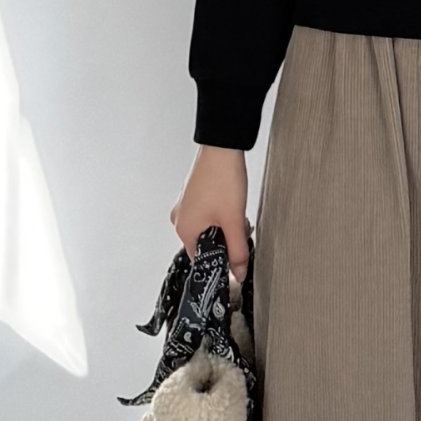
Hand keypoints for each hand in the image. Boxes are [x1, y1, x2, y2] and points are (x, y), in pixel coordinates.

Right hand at [170, 144, 250, 280]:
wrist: (222, 146)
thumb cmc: (223, 180)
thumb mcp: (234, 221)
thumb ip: (238, 251)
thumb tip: (239, 273)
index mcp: (184, 230)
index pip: (201, 259)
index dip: (221, 260)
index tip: (235, 256)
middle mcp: (180, 218)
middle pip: (206, 243)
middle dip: (225, 240)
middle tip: (239, 229)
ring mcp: (186, 205)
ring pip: (208, 227)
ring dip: (225, 225)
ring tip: (237, 212)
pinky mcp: (194, 194)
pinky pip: (207, 213)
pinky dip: (221, 212)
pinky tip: (233, 202)